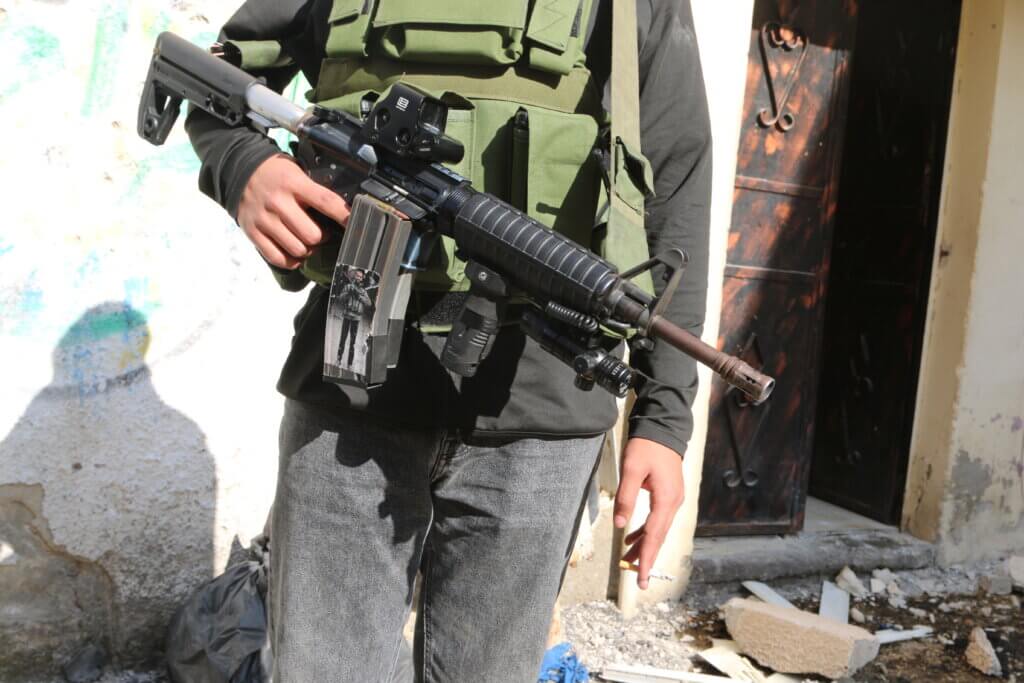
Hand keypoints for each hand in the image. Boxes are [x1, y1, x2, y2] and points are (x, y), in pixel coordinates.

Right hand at [236, 154, 350, 268]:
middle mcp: (278, 202)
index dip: (344, 216)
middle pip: (312, 235)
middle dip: (321, 237)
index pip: (326, 202)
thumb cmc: (277, 175)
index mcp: (294, 184)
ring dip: (306, 250)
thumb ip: (315, 191)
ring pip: (297, 249)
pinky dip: (290, 260)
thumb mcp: (298, 173)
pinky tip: (293, 252)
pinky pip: (277, 258)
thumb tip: (344, 213)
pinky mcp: (253, 232)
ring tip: (304, 240)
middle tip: (319, 232)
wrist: (240, 171)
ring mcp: (264, 219)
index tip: (356, 224)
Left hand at [614, 437, 684, 589]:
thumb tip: (620, 525)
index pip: (654, 536)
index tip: (642, 579)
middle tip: (638, 581)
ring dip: (644, 545)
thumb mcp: (632, 470)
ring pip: (657, 530)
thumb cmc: (647, 446)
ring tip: (628, 560)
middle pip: (658, 537)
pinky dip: (645, 531)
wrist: (663, 428)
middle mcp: (673, 503)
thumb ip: (626, 497)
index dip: (647, 559)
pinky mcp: (668, 494)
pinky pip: (657, 519)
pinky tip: (631, 537)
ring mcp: (673, 499)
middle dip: (647, 558)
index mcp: (666, 500)